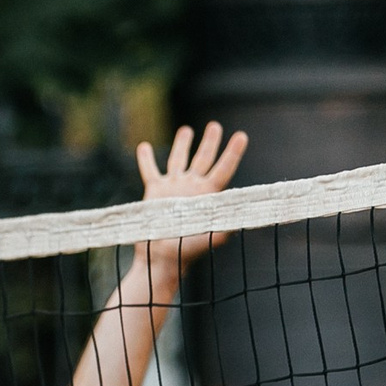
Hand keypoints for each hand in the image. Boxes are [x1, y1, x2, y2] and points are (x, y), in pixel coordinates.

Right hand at [134, 121, 249, 279]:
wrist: (160, 259)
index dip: (233, 152)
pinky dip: (146, 159)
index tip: (241, 136)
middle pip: (204, 158)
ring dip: (182, 144)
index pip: (224, 168)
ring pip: (178, 159)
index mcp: (208, 195)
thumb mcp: (208, 238)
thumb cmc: (186, 251)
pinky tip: (144, 147)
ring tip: (186, 130)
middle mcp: (192, 187)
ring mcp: (173, 187)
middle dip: (210, 142)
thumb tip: (239, 223)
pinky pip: (150, 171)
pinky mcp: (154, 192)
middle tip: (215, 126)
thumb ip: (223, 228)